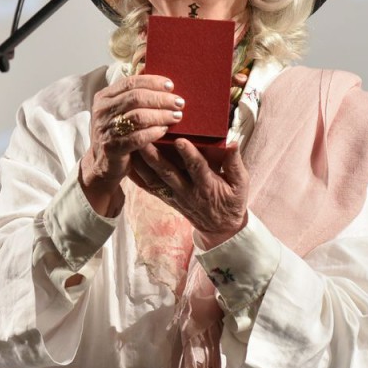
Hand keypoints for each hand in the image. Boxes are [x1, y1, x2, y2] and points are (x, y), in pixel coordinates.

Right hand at [79, 74, 183, 216]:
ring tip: (176, 116)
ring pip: (138, 116)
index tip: (171, 86)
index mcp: (104, 97)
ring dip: (161, 115)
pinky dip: (154, 132)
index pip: (130, 82)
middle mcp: (102, 111)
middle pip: (136, 97)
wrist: (102, 164)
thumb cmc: (117, 134)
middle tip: (179, 103)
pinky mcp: (113, 147)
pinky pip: (138, 137)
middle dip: (161, 99)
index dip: (152, 82)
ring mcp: (106, 129)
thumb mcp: (118, 112)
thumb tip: (162, 85)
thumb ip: (133, 98)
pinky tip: (165, 130)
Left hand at [129, 139, 248, 246]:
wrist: (220, 228)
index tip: (180, 140)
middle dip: (155, 156)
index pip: (197, 168)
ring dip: (142, 163)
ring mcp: (175, 196)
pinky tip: (126, 164)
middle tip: (144, 139)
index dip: (189, 155)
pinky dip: (137, 177)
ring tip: (132, 146)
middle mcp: (188, 191)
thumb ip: (235, 163)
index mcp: (207, 186)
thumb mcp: (241, 184)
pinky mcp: (166, 198)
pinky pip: (149, 187)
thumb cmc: (232, 201)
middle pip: (168, 173)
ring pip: (155, 179)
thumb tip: (233, 143)